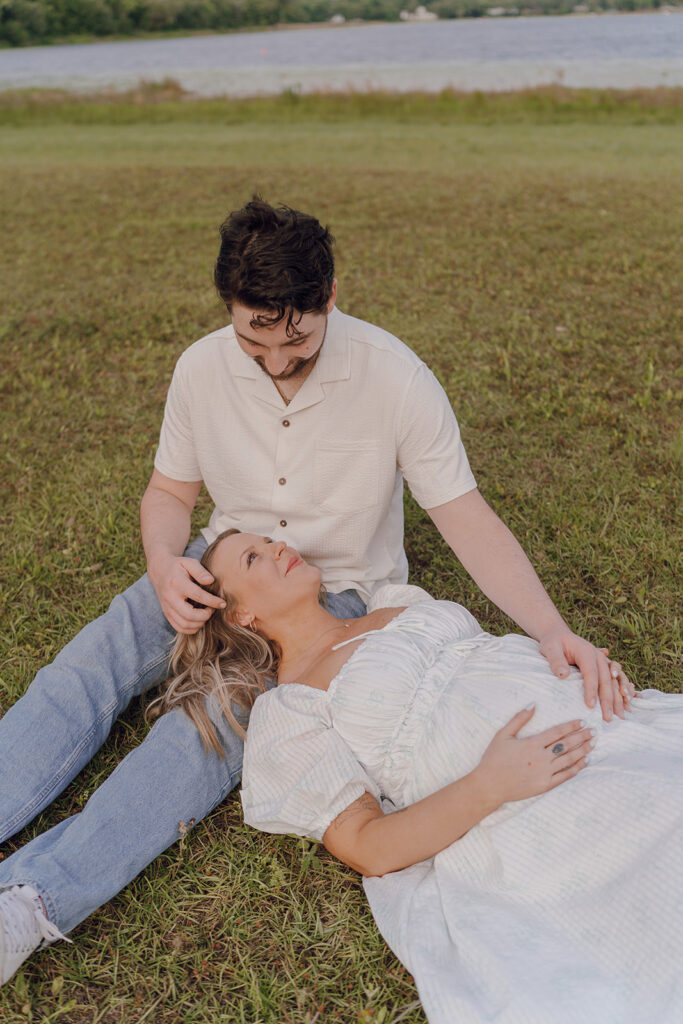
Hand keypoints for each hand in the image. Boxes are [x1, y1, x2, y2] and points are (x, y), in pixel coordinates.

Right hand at [149, 555, 225, 633]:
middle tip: (212, 609)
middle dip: (205, 615)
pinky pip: (179, 628)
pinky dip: (191, 628)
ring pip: (184, 624)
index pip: (197, 595)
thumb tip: (211, 581)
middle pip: (189, 615)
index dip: (212, 601)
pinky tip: (199, 620)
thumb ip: (200, 571)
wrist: (160, 571)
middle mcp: (170, 597)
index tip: (223, 603)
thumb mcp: (189, 562)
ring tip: (206, 614)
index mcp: (177, 583)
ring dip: (199, 623)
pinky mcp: (167, 614)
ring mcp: (167, 607)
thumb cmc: (178, 566)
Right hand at [475, 707, 592, 805]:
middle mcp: (541, 758)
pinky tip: (584, 762)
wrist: (489, 785)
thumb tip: (533, 704)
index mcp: (532, 744)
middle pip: (567, 745)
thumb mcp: (503, 734)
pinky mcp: (545, 785)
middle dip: (582, 737)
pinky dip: (576, 768)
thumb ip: (519, 719)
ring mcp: (544, 772)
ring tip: (593, 744)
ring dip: (583, 751)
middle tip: (594, 731)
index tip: (582, 721)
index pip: (557, 732)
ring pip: (569, 759)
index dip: (571, 726)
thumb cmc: (494, 758)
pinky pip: (565, 776)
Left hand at [538, 628, 632, 722]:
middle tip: (608, 718)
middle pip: (606, 680)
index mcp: (586, 652)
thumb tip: (563, 675)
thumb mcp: (550, 648)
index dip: (591, 689)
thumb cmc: (553, 643)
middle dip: (608, 700)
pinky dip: (621, 693)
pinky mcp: (603, 667)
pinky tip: (625, 706)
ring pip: (615, 682)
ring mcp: (603, 662)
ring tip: (620, 715)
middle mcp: (598, 657)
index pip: (591, 673)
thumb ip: (556, 660)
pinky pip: (616, 681)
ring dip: (619, 699)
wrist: (559, 635)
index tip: (590, 705)